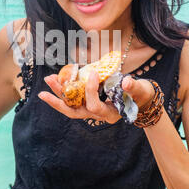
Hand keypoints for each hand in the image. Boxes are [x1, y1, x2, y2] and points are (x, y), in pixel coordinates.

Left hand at [38, 71, 154, 123]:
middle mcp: (97, 115)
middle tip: (46, 87)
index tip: (93, 74)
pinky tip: (57, 78)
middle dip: (59, 100)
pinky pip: (72, 99)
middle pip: (74, 111)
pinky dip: (64, 90)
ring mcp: (91, 109)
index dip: (91, 91)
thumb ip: (134, 87)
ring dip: (58, 93)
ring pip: (70, 105)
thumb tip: (127, 82)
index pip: (94, 106)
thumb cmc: (141, 94)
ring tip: (48, 79)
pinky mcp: (88, 102)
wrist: (141, 98)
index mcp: (109, 114)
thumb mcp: (141, 90)